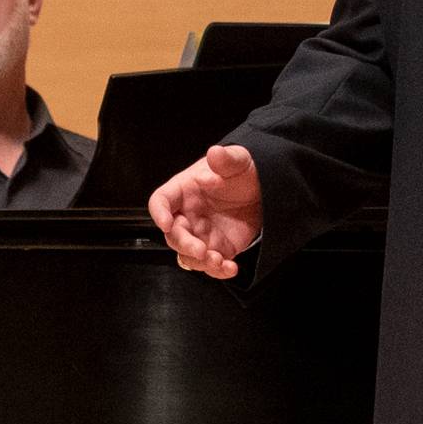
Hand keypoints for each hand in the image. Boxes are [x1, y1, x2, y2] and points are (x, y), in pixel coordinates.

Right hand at [148, 142, 263, 277]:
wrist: (264, 192)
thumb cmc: (243, 173)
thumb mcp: (238, 162)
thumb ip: (226, 159)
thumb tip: (215, 152)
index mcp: (183, 191)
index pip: (161, 201)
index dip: (159, 212)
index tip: (165, 223)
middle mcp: (186, 215)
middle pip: (173, 234)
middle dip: (184, 244)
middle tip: (200, 250)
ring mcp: (200, 234)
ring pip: (188, 255)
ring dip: (200, 262)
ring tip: (219, 261)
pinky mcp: (216, 249)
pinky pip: (210, 265)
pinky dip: (218, 271)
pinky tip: (232, 268)